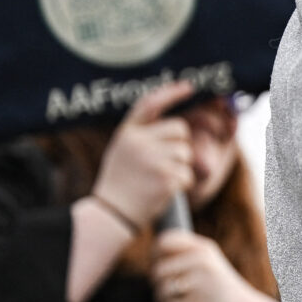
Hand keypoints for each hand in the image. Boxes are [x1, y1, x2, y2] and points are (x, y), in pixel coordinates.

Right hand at [92, 81, 195, 231]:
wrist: (112, 214)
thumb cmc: (120, 181)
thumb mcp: (122, 149)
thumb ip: (143, 133)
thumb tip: (177, 122)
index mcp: (127, 133)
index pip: (150, 104)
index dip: (171, 92)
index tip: (189, 87)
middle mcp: (139, 143)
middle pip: (180, 130)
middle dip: (178, 145)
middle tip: (160, 164)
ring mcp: (153, 160)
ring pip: (186, 153)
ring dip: (180, 167)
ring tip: (157, 179)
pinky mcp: (166, 178)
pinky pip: (188, 174)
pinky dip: (181, 184)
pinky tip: (162, 191)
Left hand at [150, 231, 256, 301]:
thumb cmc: (220, 288)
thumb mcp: (209, 262)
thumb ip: (185, 254)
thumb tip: (152, 253)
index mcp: (203, 248)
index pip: (164, 242)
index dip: (155, 256)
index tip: (164, 268)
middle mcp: (202, 263)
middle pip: (158, 271)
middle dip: (158, 285)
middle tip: (173, 292)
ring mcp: (201, 285)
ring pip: (160, 292)